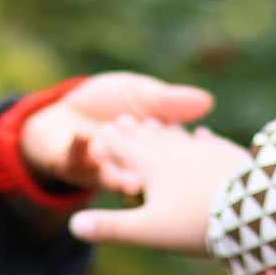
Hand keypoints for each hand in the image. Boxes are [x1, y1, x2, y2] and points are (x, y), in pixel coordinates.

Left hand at [21, 73, 212, 191]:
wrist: (67, 107)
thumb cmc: (110, 101)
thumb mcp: (140, 94)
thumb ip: (167, 101)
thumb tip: (207, 101)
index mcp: (151, 156)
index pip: (169, 155)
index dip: (179, 151)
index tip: (194, 144)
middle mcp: (127, 169)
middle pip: (143, 175)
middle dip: (153, 179)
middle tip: (170, 179)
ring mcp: (98, 170)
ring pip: (110, 178)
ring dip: (117, 178)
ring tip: (127, 181)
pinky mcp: (70, 165)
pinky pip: (74, 162)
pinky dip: (79, 150)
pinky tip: (82, 138)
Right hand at [69, 119, 251, 254]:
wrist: (251, 213)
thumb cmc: (195, 225)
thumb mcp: (147, 231)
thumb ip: (109, 227)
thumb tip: (73, 226)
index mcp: (156, 171)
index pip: (127, 152)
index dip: (112, 143)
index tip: (100, 131)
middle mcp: (180, 156)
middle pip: (151, 141)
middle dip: (134, 132)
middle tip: (121, 120)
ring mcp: (209, 155)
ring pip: (180, 139)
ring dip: (165, 131)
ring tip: (157, 123)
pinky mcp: (233, 160)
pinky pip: (214, 145)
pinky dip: (205, 139)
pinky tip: (205, 134)